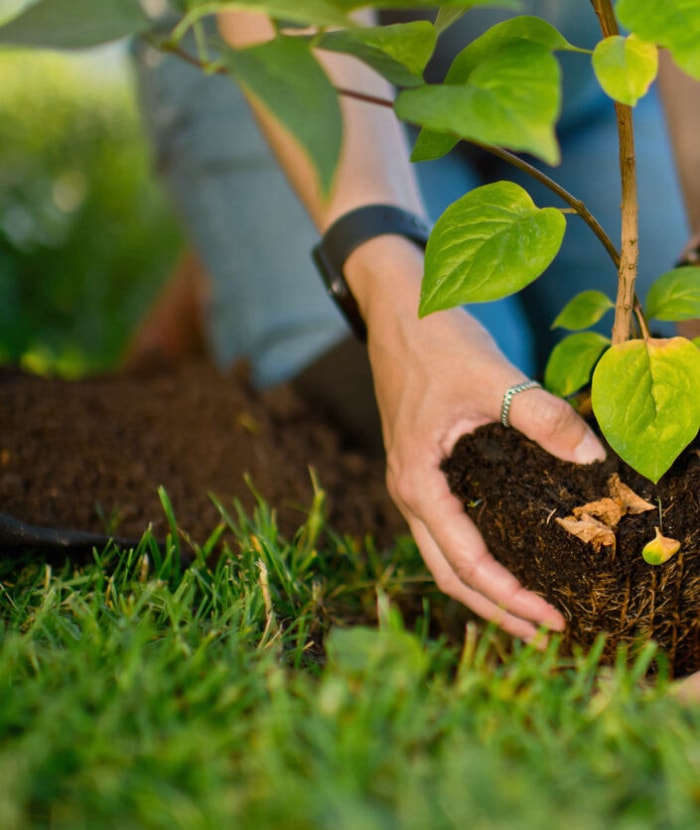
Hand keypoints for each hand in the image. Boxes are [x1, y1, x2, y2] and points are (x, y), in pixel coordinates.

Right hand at [349, 236, 606, 640]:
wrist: (396, 308)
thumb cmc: (433, 340)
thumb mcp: (491, 376)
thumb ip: (542, 416)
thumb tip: (595, 458)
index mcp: (417, 482)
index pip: (465, 561)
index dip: (509, 596)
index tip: (553, 618)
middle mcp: (410, 491)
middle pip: (448, 572)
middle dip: (495, 609)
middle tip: (545, 631)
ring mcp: (415, 481)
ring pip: (444, 554)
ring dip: (484, 586)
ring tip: (528, 607)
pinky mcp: (425, 467)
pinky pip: (448, 528)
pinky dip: (476, 553)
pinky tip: (510, 551)